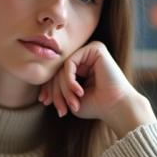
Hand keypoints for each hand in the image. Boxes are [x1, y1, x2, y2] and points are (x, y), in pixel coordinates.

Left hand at [38, 40, 155, 138]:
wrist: (116, 107)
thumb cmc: (97, 106)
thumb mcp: (71, 98)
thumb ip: (58, 90)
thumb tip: (41, 93)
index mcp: (82, 67)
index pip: (57, 74)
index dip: (49, 88)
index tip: (44, 102)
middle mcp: (86, 57)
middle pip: (58, 70)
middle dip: (56, 91)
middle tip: (60, 108)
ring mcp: (90, 51)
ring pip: (62, 67)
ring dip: (64, 89)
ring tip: (72, 103)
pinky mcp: (95, 48)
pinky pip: (70, 62)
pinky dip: (69, 79)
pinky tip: (78, 91)